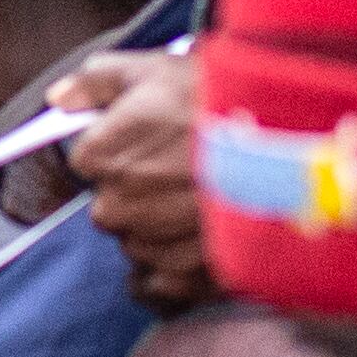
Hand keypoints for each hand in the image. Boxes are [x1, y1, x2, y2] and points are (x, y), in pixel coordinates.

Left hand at [51, 48, 213, 313]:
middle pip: (111, 208)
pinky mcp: (190, 274)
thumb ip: (96, 82)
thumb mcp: (155, 69)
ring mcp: (155, 243)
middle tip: (182, 172)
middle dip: (138, 193)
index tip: (151, 140)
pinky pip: (159, 287)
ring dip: (160, 230)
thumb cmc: (223, 97)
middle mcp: (121, 204)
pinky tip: (197, 246)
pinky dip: (173, 272)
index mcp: (103, 155)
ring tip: (203, 202)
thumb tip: (60, 97)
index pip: (87, 162)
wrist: (297, 136)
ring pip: (138, 245)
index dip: (119, 148)